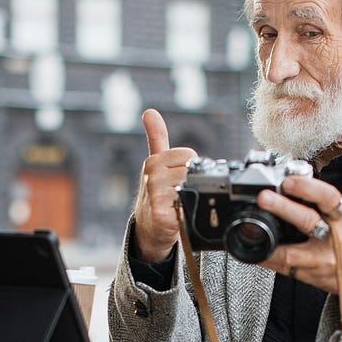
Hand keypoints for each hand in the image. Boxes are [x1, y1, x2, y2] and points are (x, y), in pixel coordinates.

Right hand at [131, 109, 195, 262]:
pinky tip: (177, 216)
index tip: (177, 180)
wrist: (148, 229)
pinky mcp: (161, 215)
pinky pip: (188, 207)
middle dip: (191, 184)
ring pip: (192, 187)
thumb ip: (156, 137)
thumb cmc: (156, 195)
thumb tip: (149, 111)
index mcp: (153, 161)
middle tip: (178, 195)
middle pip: (193, 171)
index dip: (189, 169)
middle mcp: (152, 176)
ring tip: (177, 205)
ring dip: (191, 198)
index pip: (189, 155)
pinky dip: (188, 213)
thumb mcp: (156, 164)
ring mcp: (155, 195)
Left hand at [257, 176, 341, 299]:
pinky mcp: (309, 276)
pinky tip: (252, 253)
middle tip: (264, 197)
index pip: (328, 198)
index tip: (289, 181)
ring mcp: (320, 260)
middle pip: (308, 221)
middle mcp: (332, 239)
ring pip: (291, 253)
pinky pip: (283, 268)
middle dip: (284, 208)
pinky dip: (266, 259)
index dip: (308, 187)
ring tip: (248, 231)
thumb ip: (321, 204)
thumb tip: (290, 184)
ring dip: (268, 243)